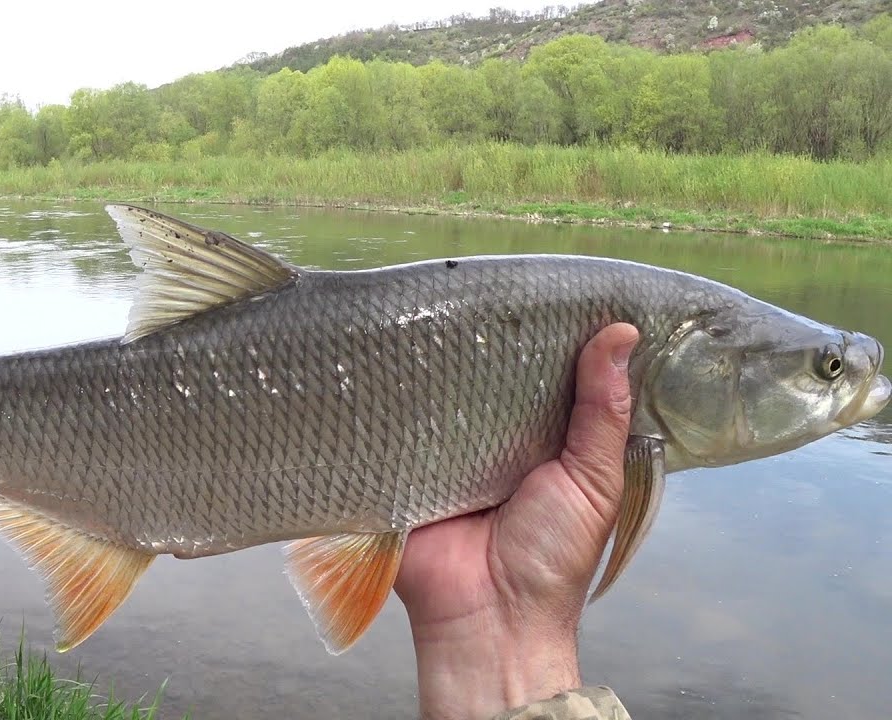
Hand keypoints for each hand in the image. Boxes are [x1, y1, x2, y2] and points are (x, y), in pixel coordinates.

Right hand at [394, 323, 638, 719]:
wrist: (487, 619)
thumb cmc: (550, 559)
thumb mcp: (591, 481)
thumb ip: (602, 412)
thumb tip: (620, 333)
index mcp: (547, 443)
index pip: (550, 378)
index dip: (553, 339)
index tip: (551, 288)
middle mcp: (496, 442)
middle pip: (492, 380)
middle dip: (491, 343)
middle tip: (484, 286)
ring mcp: (446, 452)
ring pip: (445, 395)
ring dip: (441, 364)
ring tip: (435, 304)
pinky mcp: (403, 466)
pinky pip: (399, 426)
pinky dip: (398, 399)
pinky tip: (392, 353)